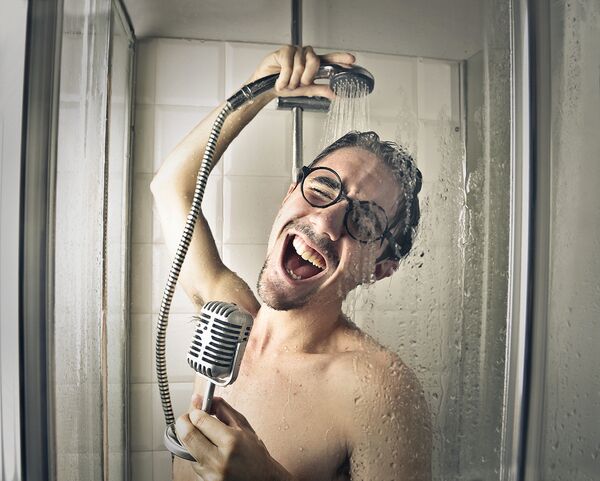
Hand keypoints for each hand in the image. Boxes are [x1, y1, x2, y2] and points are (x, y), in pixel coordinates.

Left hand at [176, 395, 293, 480]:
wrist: (262, 479)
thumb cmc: (255, 454)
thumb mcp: (243, 426)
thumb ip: (222, 409)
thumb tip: (203, 398)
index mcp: (231, 441)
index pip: (200, 420)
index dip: (195, 411)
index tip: (197, 409)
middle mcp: (219, 459)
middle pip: (187, 435)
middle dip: (183, 423)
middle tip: (188, 418)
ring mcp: (211, 474)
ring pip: (187, 450)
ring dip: (191, 440)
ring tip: (205, 438)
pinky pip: (193, 463)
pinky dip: (197, 455)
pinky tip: (210, 453)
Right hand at [250, 45, 355, 98]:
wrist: (266, 87)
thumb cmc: (285, 86)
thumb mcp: (305, 90)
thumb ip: (321, 89)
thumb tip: (336, 94)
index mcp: (313, 64)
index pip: (330, 59)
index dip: (341, 58)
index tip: (352, 60)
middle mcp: (306, 55)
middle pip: (315, 61)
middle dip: (307, 77)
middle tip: (299, 84)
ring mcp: (295, 51)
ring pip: (301, 65)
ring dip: (293, 80)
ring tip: (287, 83)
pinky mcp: (284, 51)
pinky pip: (288, 66)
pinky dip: (284, 78)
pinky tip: (280, 81)